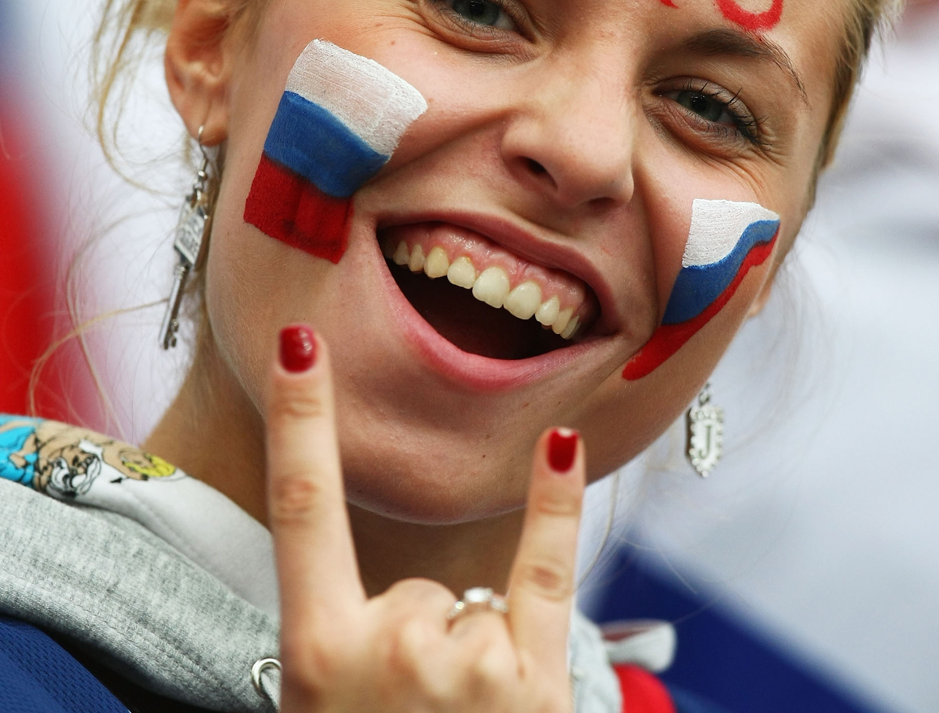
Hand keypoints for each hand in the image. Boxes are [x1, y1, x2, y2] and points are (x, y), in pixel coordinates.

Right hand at [266, 324, 585, 711]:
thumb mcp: (317, 706)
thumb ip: (339, 640)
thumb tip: (382, 608)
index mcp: (317, 655)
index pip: (302, 505)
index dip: (298, 417)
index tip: (301, 341)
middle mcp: (391, 651)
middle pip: (416, 584)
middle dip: (419, 636)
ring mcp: (468, 665)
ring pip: (470, 602)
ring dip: (466, 659)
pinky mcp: (536, 682)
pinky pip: (545, 569)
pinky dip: (554, 504)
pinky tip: (561, 443)